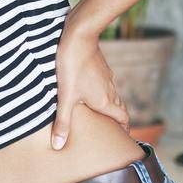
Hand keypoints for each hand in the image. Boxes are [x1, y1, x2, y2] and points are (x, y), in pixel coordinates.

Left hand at [51, 25, 129, 149]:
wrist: (79, 36)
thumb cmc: (73, 66)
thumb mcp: (65, 96)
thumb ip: (62, 122)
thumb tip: (58, 146)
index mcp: (105, 101)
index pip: (123, 119)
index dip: (125, 130)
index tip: (123, 138)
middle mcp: (110, 90)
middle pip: (119, 109)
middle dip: (117, 120)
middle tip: (111, 130)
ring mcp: (107, 77)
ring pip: (113, 95)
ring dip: (109, 105)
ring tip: (99, 114)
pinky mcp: (101, 67)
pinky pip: (105, 84)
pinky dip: (102, 92)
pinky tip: (89, 91)